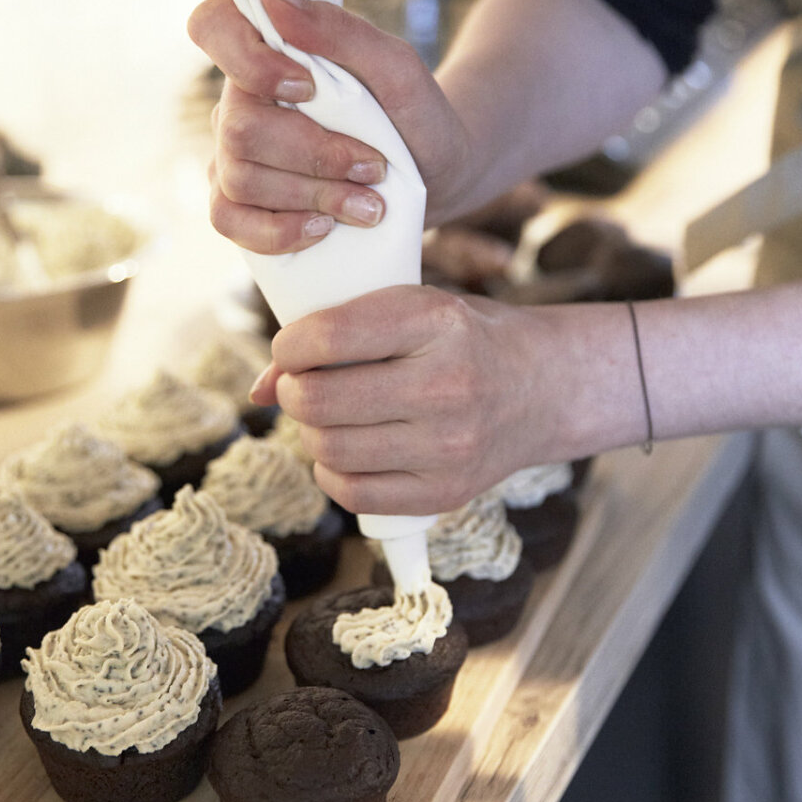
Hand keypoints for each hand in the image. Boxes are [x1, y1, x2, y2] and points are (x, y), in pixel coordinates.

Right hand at [188, 0, 470, 253]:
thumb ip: (340, 30)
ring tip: (369, 204)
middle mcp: (240, 99)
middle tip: (374, 167)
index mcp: (269, 51)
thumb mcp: (398, 69)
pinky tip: (325, 228)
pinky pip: (228, 220)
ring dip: (314, 195)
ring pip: (239, 178)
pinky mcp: (239, 204)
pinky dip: (281, 230)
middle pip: (240, 128)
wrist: (436, 178)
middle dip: (314, 155)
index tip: (308, 87)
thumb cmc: (414, 114)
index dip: (246, 60)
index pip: (212, 26)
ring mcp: (232, 154)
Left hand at [249, 285, 591, 515]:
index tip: (291, 347)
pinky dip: (332, 471)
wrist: (543, 388)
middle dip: (293, 391)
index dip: (289, 344)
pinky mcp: (445, 493)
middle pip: (319, 400)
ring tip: (328, 414)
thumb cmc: (463, 338)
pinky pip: (352, 493)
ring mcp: (449, 446)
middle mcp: (447, 386)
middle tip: (302, 384)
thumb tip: (258, 386)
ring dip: (310, 431)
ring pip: (328, 449)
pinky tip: (347, 449)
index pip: (329, 337)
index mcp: (437, 323)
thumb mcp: (414, 308)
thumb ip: (338, 333)